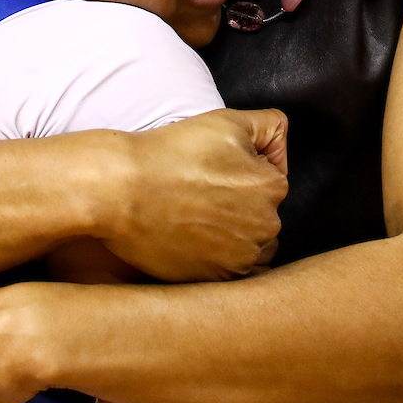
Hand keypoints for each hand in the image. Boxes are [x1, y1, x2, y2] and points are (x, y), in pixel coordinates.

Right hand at [100, 107, 287, 280]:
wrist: (122, 191)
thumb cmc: (171, 153)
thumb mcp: (226, 122)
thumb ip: (269, 126)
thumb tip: (280, 146)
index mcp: (272, 188)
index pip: (270, 180)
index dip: (240, 171)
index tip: (212, 170)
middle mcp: (266, 227)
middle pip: (262, 214)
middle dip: (240, 205)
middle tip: (199, 191)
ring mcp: (241, 258)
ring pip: (249, 244)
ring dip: (232, 234)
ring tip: (194, 216)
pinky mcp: (215, 280)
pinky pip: (230, 270)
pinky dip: (216, 257)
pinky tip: (192, 238)